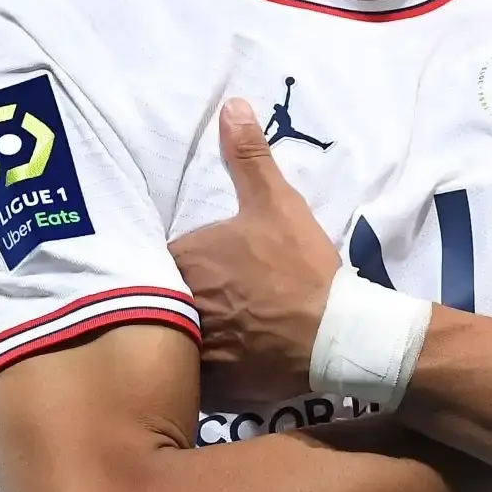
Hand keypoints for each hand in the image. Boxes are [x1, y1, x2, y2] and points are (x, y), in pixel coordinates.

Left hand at [168, 99, 344, 402]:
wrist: (334, 337)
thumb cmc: (299, 266)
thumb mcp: (276, 204)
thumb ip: (248, 157)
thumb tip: (231, 106)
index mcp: (182, 259)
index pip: (156, 259)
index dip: (173, 262)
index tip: (192, 265)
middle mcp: (173, 306)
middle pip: (158, 298)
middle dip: (172, 296)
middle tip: (207, 297)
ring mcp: (189, 350)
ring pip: (172, 338)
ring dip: (183, 334)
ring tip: (212, 330)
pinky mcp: (206, 386)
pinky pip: (190, 376)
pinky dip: (199, 371)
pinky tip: (220, 362)